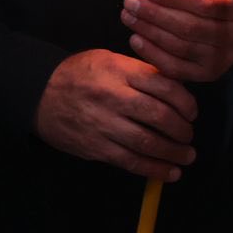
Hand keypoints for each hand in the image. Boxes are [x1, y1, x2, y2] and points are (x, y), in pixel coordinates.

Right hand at [34, 49, 197, 180]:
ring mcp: (104, 124)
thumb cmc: (80, 73)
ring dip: (172, 152)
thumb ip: (141, 72)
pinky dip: (152, 169)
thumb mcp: (110, 59)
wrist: (39, 93)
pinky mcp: (95, 147)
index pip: (163, 85)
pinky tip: (169, 173)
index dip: (185, 101)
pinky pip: (129, 161)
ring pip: (146, 142)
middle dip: (181, 129)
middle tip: (190, 135)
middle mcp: (114, 97)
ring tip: (187, 156)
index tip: (193, 112)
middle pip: (158, 115)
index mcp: (121, 71)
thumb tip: (176, 88)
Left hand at [121, 0, 232, 81]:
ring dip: (149, 31)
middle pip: (191, 28)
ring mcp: (221, 59)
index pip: (209, 5)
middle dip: (156, 14)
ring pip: (180, 47)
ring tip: (129, 15)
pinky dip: (153, 54)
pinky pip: (176, 68)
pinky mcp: (207, 74)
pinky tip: (136, 39)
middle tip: (132, 1)